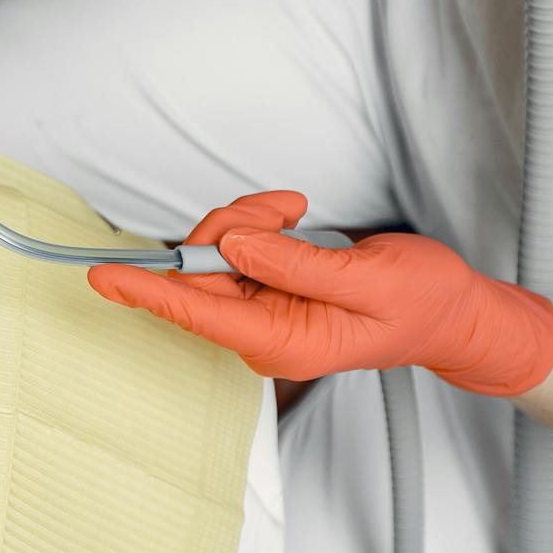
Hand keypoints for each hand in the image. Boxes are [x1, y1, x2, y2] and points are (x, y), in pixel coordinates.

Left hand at [86, 191, 552, 395]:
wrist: (451, 310)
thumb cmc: (421, 304)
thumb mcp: (368, 279)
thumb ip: (297, 265)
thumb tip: (235, 246)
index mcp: (282, 342)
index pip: (197, 314)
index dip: (146, 290)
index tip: (102, 276)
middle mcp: (260, 331)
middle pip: (200, 270)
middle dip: (229, 227)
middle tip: (282, 210)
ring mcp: (259, 311)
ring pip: (215, 251)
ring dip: (248, 219)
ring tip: (294, 213)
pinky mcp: (263, 288)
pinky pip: (233, 247)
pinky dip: (257, 222)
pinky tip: (290, 217)